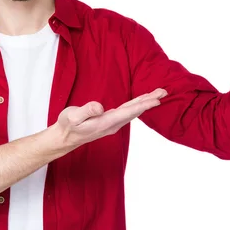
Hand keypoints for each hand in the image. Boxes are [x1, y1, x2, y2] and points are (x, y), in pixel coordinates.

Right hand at [52, 89, 167, 150]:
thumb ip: (86, 111)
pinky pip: (128, 112)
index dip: (143, 105)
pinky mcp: (110, 121)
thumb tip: (99, 107)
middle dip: (150, 101)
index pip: (128, 112)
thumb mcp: (72, 117)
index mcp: (105, 122)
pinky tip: (141, 102)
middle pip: (135, 111)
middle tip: (164, 92)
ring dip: (145, 102)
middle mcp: (112, 124)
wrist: (64, 138)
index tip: (157, 100)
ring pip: (133, 111)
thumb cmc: (67, 125)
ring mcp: (112, 123)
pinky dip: (137, 105)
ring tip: (157, 95)